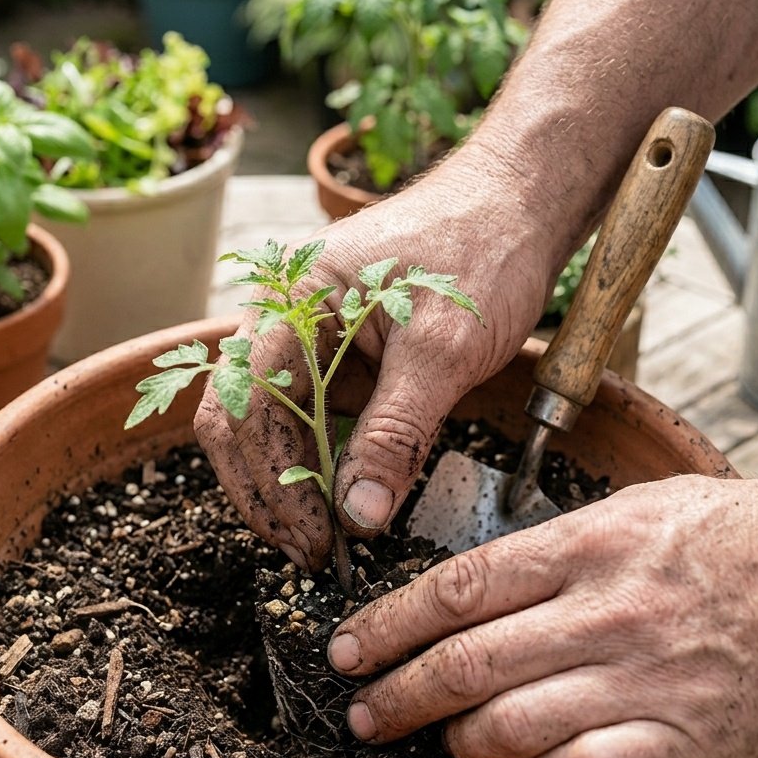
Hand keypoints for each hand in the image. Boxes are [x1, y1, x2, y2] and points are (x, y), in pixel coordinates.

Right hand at [194, 163, 556, 570]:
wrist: (518, 202)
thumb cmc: (482, 250)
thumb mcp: (444, 349)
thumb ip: (397, 433)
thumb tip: (359, 515)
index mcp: (289, 300)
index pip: (246, 405)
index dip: (271, 481)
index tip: (316, 538)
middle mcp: (281, 319)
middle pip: (239, 421)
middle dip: (268, 493)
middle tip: (312, 554)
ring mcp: (306, 341)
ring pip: (269, 427)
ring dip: (290, 486)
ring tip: (324, 540)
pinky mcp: (337, 361)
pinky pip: (311, 421)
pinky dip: (320, 467)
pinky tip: (343, 503)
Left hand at [327, 475, 757, 757]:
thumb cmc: (746, 536)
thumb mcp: (645, 506)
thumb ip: (559, 543)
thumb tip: (478, 584)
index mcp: (590, 545)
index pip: (458, 587)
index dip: (390, 622)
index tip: (350, 645)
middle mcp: (606, 612)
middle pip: (469, 662)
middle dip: (398, 692)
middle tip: (361, 710)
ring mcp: (645, 680)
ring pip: (513, 725)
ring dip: (459, 739)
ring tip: (438, 739)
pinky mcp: (685, 738)